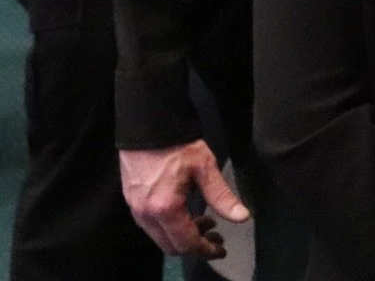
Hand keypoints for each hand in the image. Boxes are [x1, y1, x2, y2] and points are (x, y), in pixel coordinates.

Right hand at [119, 141, 248, 258]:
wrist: (148, 125)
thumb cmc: (178, 144)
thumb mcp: (205, 168)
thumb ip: (222, 196)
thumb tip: (242, 217)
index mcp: (165, 208)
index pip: (186, 243)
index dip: (206, 250)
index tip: (221, 248)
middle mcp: (146, 214)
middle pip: (171, 246)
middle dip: (195, 245)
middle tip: (216, 234)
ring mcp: (136, 209)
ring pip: (160, 238)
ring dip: (182, 236)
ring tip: (205, 221)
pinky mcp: (132, 201)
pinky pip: (151, 226)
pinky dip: (169, 226)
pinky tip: (185, 212)